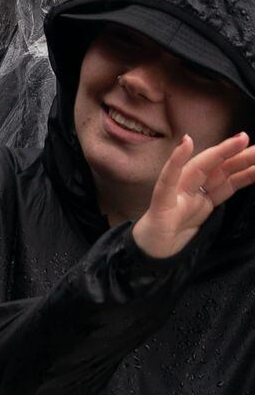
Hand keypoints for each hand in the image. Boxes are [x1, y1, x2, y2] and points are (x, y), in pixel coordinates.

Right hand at [132, 133, 254, 257]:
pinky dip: (176, 162)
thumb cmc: (173, 236)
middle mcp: (188, 190)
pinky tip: (185, 144)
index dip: (243, 165)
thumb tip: (238, 180)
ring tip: (240, 140)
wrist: (149, 255)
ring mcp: (175, 194)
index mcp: (201, 196)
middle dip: (238, 154)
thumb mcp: (203, 220)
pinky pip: (168, 181)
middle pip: (217, 170)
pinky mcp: (161, 203)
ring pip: (199, 170)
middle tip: (252, 140)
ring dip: (220, 153)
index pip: (226, 178)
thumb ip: (216, 198)